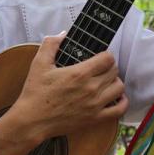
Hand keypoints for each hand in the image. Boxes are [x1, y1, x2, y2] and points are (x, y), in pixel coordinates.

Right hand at [9, 33, 127, 141]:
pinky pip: (119, 109)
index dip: (105, 54)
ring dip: (114, 82)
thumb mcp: (39, 63)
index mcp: (79, 73)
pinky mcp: (95, 119)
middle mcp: (91, 88)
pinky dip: (121, 102)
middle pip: (114, 71)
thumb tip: (63, 34)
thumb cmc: (35, 92)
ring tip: (105, 81)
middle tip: (100, 68)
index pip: (108, 58)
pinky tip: (115, 97)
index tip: (98, 56)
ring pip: (119, 88)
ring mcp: (95, 105)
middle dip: (109, 66)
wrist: (32, 121)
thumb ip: (51, 44)